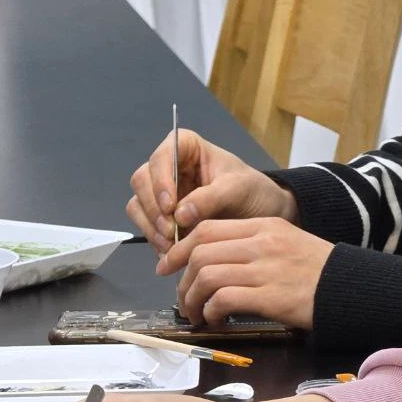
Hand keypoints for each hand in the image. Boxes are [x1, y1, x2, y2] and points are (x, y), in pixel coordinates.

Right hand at [126, 129, 298, 256]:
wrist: (263, 214)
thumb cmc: (253, 191)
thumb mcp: (238, 189)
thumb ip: (210, 198)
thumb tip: (179, 214)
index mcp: (185, 147)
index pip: (161, 157)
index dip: (161, 181)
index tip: (170, 207)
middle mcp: (168, 167)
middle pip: (143, 182)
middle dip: (154, 209)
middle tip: (171, 233)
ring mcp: (162, 193)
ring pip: (139, 206)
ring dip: (151, 228)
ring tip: (171, 247)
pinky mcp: (162, 217)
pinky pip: (146, 226)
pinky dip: (155, 240)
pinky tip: (171, 254)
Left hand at [165, 218, 333, 328]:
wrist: (351, 288)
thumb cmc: (319, 271)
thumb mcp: (286, 242)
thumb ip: (251, 245)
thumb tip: (212, 263)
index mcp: (263, 226)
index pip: (207, 229)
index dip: (180, 249)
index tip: (168, 266)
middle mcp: (261, 243)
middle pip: (201, 253)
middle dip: (182, 279)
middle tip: (182, 299)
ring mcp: (265, 269)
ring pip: (206, 277)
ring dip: (193, 299)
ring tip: (196, 313)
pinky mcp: (269, 296)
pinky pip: (223, 300)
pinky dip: (211, 311)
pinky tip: (215, 319)